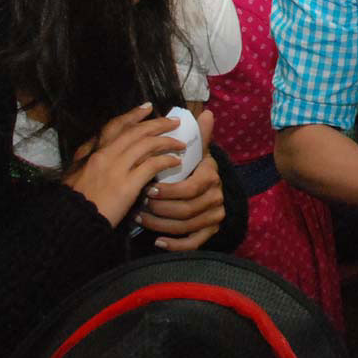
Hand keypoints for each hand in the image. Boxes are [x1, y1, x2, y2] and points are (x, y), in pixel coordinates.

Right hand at [64, 103, 184, 226]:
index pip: (114, 126)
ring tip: (180, 143)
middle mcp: (104, 155)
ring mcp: (116, 169)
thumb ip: (85, 160)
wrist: (69, 222)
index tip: (147, 108)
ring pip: (146, 145)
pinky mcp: (127, 185)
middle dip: (157, 124)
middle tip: (173, 121)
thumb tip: (96, 150)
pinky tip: (175, 161)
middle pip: (135, 132)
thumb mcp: (73, 175)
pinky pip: (152, 166)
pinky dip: (166, 160)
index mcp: (91, 152)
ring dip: (166, 141)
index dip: (132, 115)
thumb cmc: (71, 202)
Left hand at [138, 110, 226, 249]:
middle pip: (185, 209)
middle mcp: (217, 198)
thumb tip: (207, 113)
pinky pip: (192, 243)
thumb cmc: (195, 169)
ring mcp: (214, 217)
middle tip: (140, 205)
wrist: (209, 191)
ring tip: (140, 218)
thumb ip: (199, 136)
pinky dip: (174, 244)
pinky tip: (157, 241)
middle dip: (159, 208)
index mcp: (211, 176)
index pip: (190, 187)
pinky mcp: (210, 233)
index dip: (169, 190)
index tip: (148, 188)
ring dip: (160, 224)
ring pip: (185, 226)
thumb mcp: (197, 153)